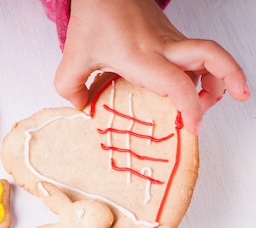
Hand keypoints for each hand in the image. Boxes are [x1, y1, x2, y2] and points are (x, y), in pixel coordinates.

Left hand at [53, 0, 249, 133]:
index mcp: (142, 56)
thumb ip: (71, 88)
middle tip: (239, 98)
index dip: (191, 108)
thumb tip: (82, 107)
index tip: (193, 126)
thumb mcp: (72, 59)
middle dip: (230, 79)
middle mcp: (164, 47)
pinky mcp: (171, 35)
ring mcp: (171, 39)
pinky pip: (193, 55)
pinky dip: (199, 72)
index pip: (177, 84)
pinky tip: (187, 88)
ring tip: (204, 102)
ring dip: (216, 78)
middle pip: (212, 57)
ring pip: (208, 56)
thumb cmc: (93, 17)